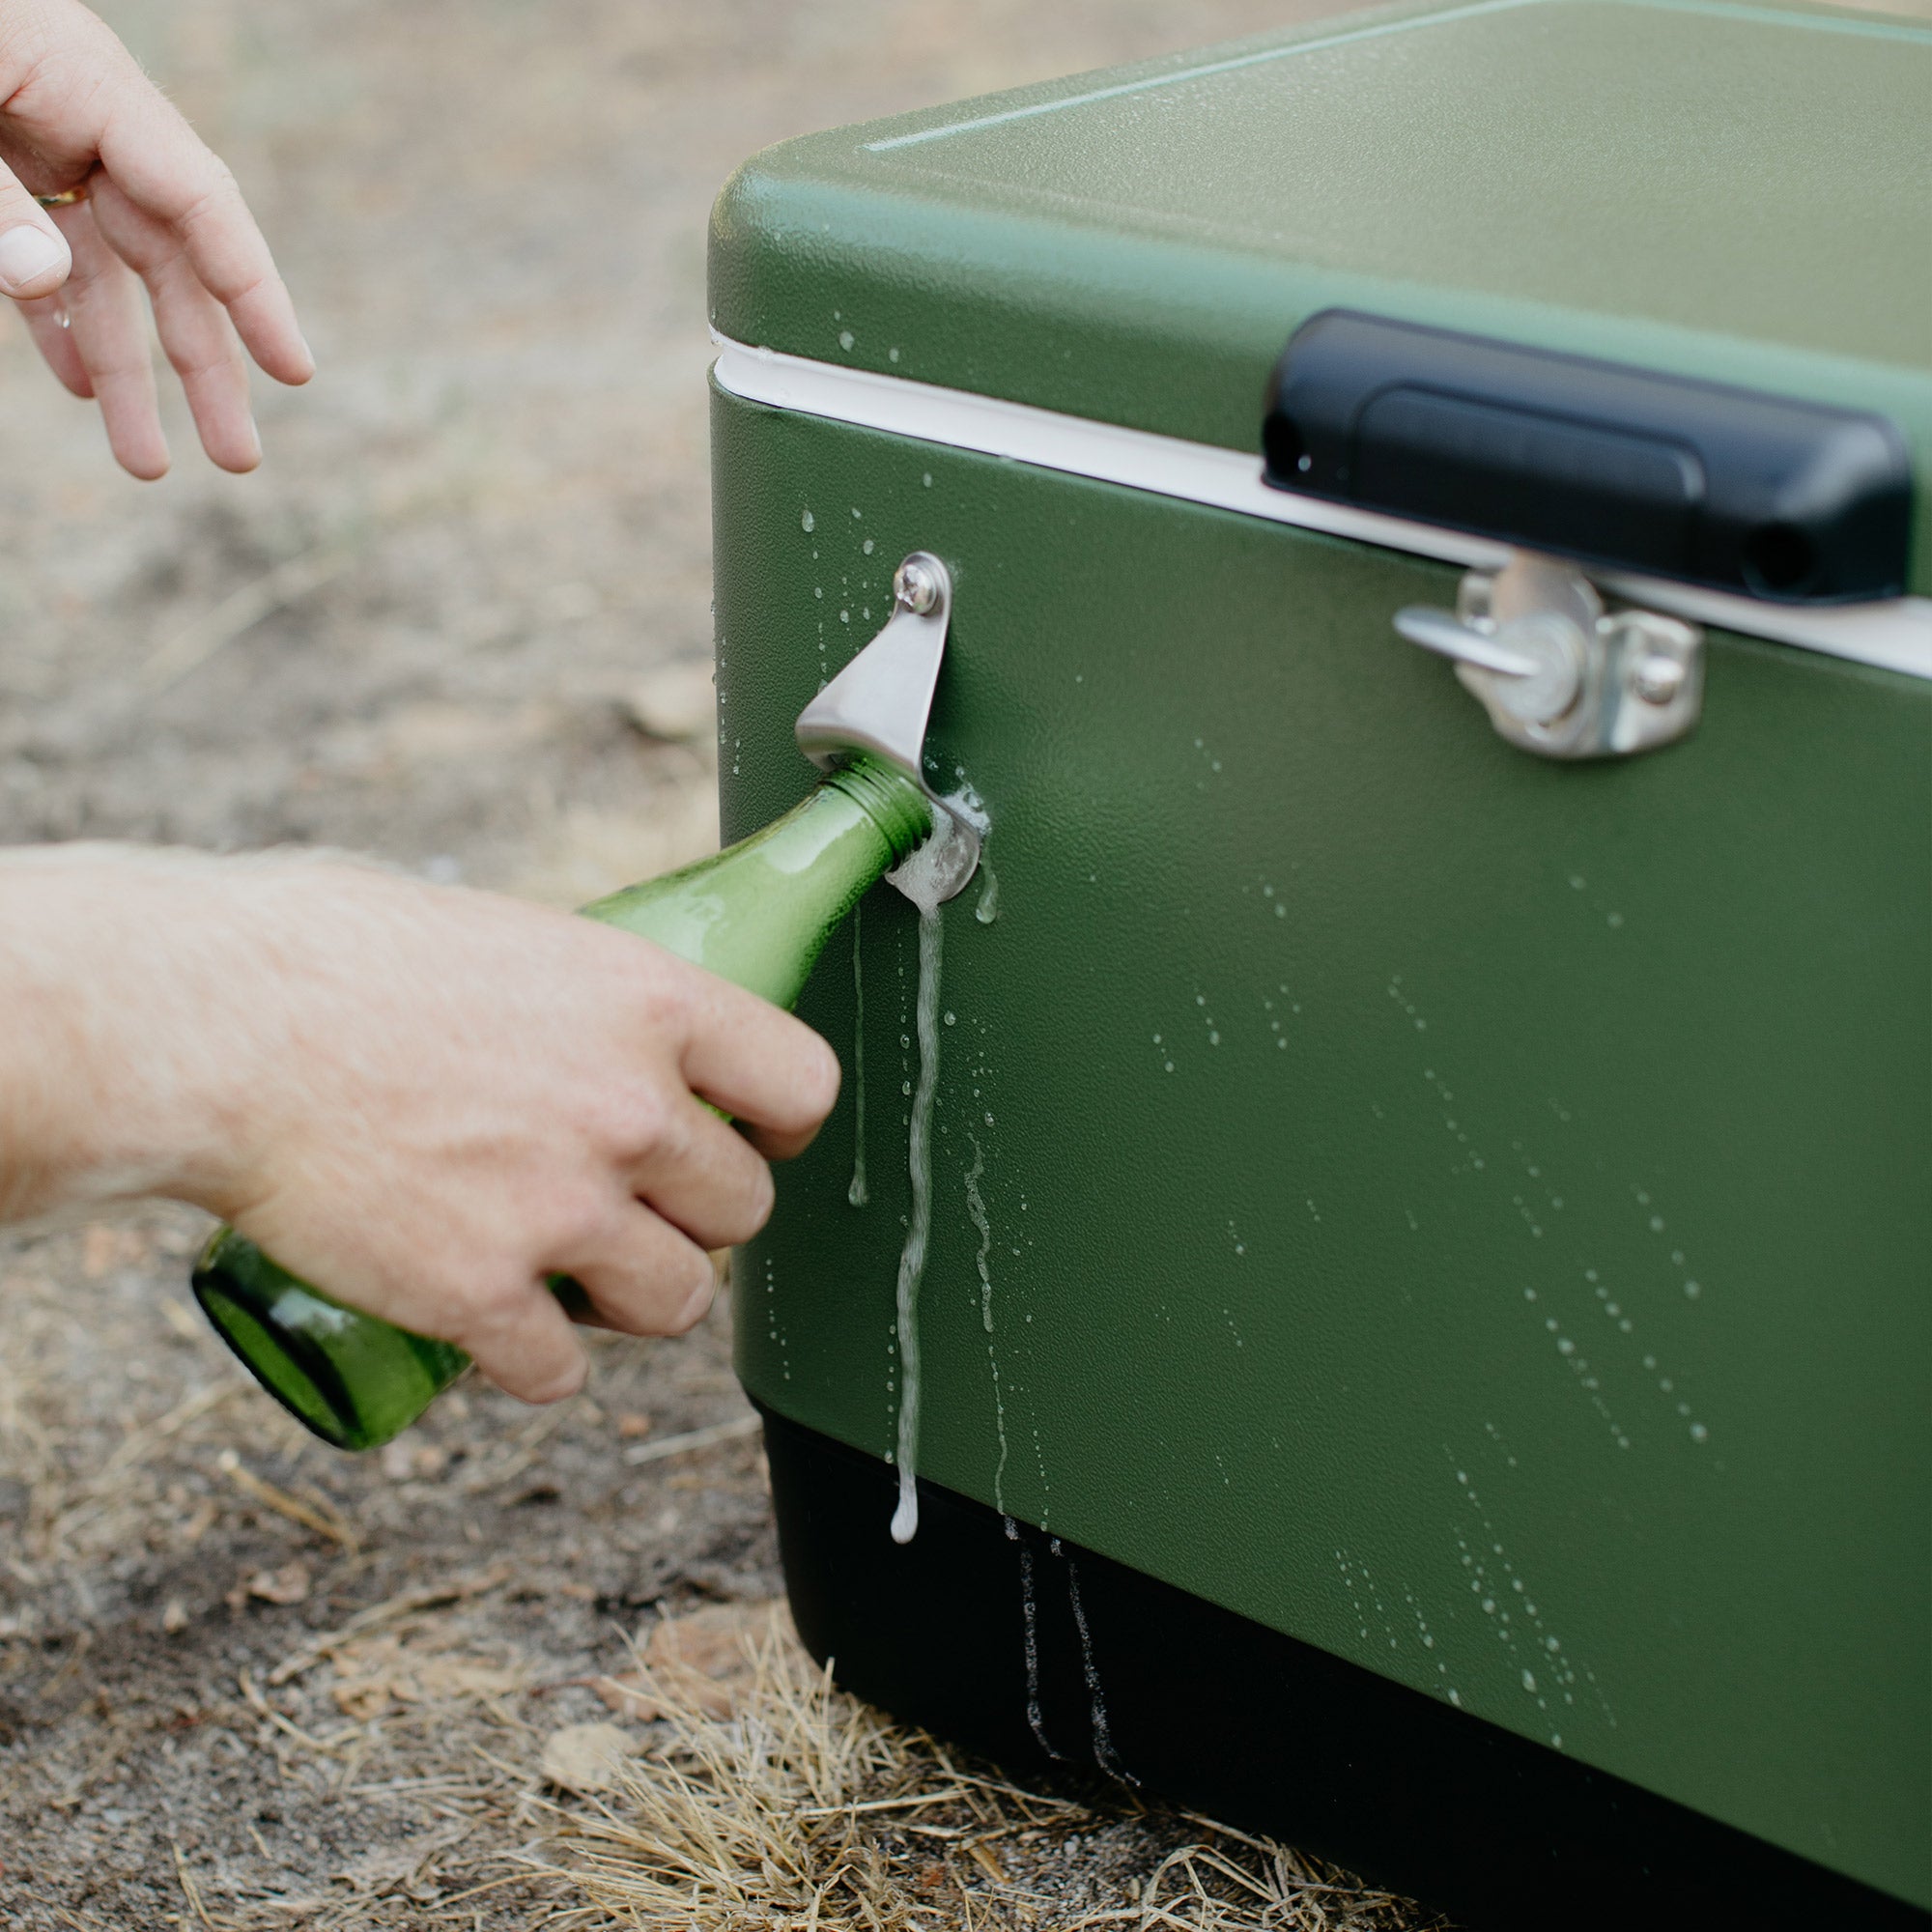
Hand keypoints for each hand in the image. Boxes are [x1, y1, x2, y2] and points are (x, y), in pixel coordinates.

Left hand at [0, 0, 311, 476]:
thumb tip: (44, 281)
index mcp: (88, 81)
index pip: (198, 201)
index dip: (253, 291)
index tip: (295, 372)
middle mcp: (82, 122)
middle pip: (169, 260)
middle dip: (205, 366)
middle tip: (240, 460)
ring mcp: (37, 145)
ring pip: (107, 277)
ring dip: (128, 373)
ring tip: (149, 463)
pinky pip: (42, 258)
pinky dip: (57, 324)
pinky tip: (82, 390)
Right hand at [0, 848, 840, 1403]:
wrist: (210, 1028)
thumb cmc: (333, 955)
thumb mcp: (506, 938)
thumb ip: (586, 998)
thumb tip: (611, 1025)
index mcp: (650, 1003)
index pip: (805, 1086)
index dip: (781, 1125)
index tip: (749, 1137)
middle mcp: (631, 1110)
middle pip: (745, 1209)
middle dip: (694, 1216)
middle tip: (632, 1206)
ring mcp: (561, 1210)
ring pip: (680, 1303)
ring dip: (637, 1298)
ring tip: (579, 1275)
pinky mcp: (479, 1294)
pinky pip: (561, 1372)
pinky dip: (534, 1364)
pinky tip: (502, 1333)